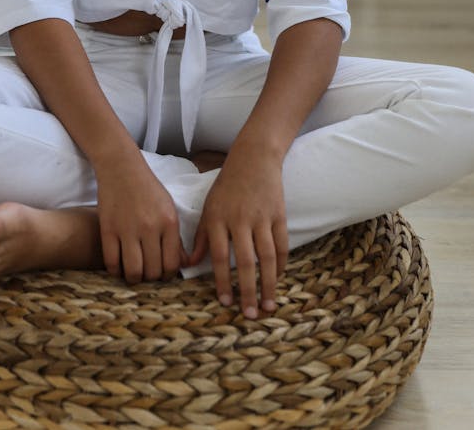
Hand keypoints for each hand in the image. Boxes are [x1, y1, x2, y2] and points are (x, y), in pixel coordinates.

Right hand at [95, 151, 185, 283]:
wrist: (121, 167)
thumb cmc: (148, 188)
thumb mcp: (168, 209)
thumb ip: (175, 238)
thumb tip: (183, 265)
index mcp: (169, 222)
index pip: (172, 264)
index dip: (168, 276)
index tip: (162, 275)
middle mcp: (150, 227)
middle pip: (153, 271)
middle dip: (151, 279)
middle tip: (147, 274)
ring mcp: (128, 229)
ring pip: (133, 271)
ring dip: (134, 279)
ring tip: (133, 274)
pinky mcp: (108, 229)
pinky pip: (112, 262)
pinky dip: (115, 271)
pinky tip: (118, 267)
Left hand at [188, 144, 287, 317]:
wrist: (254, 158)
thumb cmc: (227, 185)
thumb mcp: (208, 206)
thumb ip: (202, 236)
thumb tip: (191, 264)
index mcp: (218, 218)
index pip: (218, 256)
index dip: (222, 281)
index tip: (225, 302)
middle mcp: (240, 219)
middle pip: (245, 262)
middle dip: (248, 291)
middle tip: (250, 315)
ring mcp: (262, 217)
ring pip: (267, 257)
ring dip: (269, 284)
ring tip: (269, 306)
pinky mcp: (279, 215)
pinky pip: (282, 245)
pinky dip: (282, 265)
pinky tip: (279, 279)